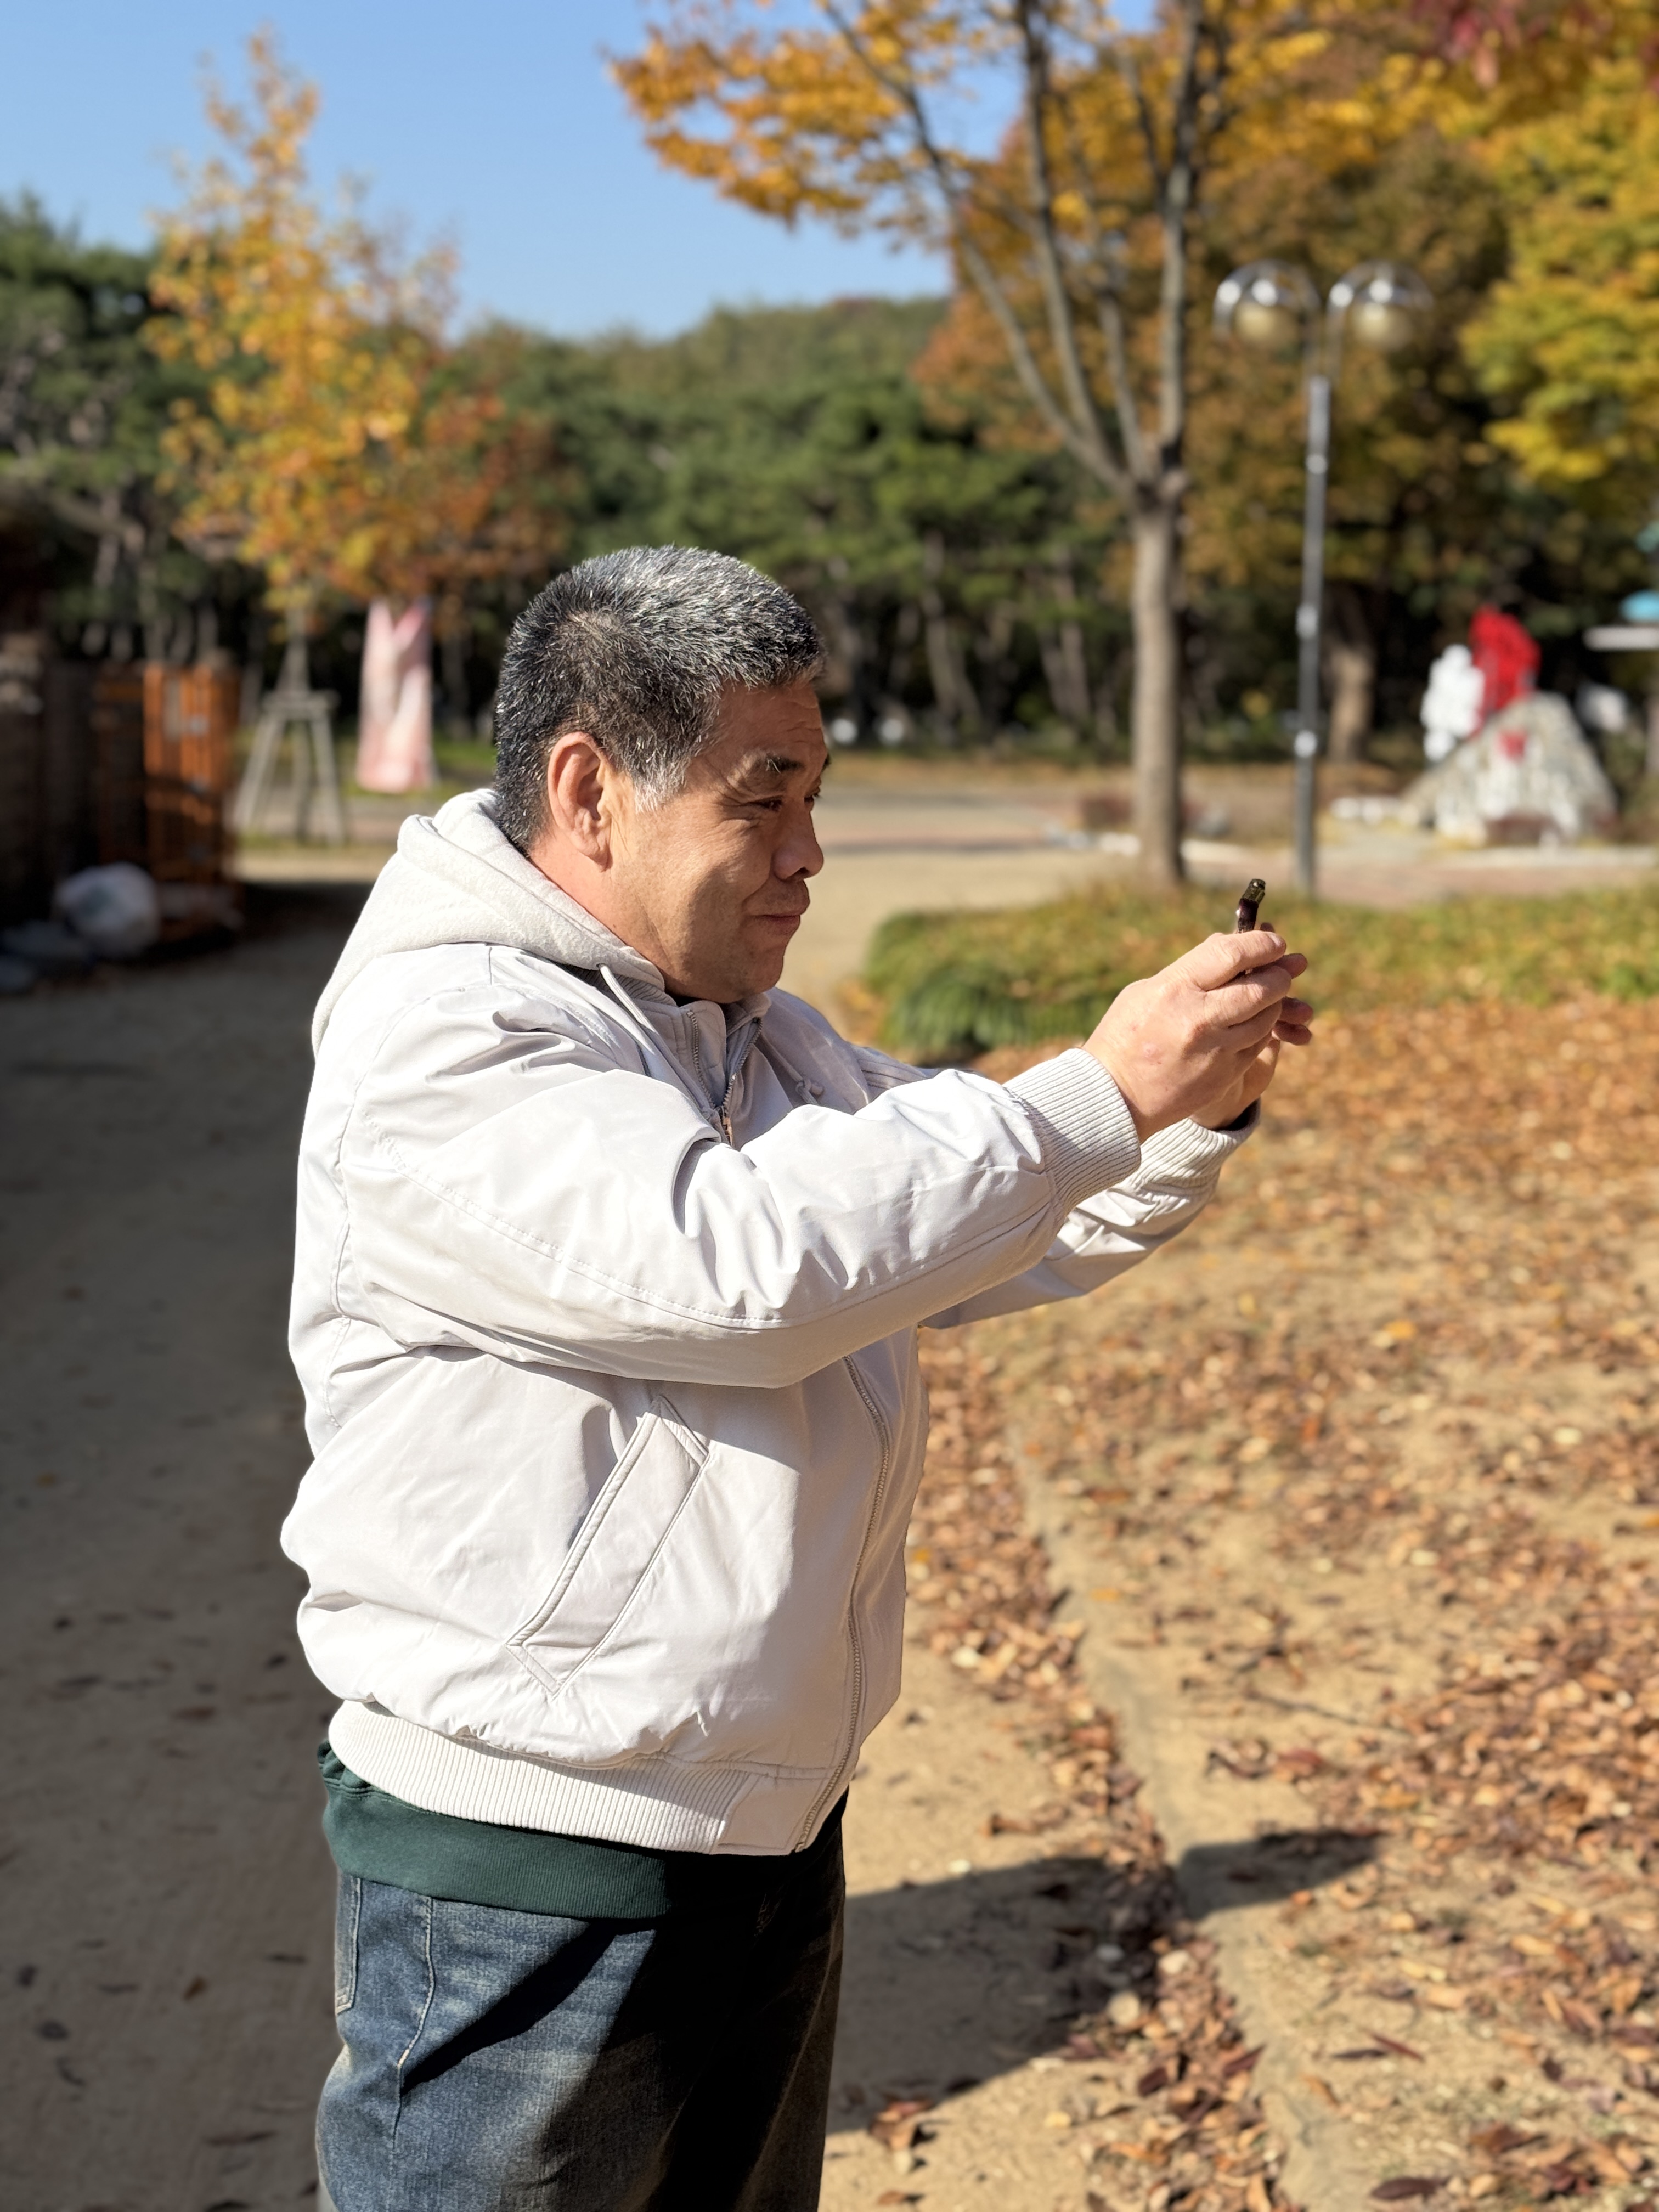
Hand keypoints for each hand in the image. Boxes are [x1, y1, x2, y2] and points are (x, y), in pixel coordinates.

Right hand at [1083, 929, 1312, 1139]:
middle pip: (1261, 987)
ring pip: (1266, 1017)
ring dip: (1274, 1002)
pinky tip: (1253, 1023)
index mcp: (1175, 990)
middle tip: (1282, 969)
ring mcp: (1215, 1050)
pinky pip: (1258, 1044)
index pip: (1232, 954)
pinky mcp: (1225, 1075)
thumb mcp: (1144, 991)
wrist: (1115, 1098)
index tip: (1275, 942)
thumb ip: (1189, 971)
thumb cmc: (1125, 1037)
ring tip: (1268, 995)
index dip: (1261, 944)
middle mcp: (1199, 1019)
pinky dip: (1261, 1029)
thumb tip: (1228, 948)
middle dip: (1279, 973)